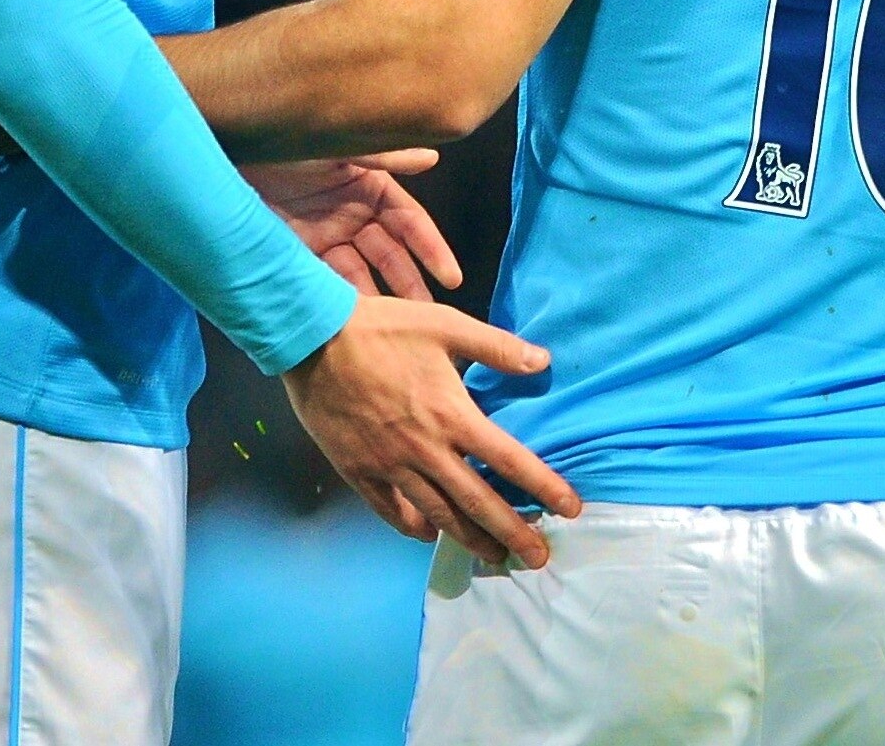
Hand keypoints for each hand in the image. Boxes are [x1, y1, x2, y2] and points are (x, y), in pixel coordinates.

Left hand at [244, 154, 462, 300]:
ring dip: (379, 298)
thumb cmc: (285, 145)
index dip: (432, 248)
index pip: (411, 223)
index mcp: (371, 188)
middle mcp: (354, 216)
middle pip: (391, 255)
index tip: (450, 277)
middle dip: (410, 284)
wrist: (226, 159)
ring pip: (362, 274)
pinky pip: (329, 282)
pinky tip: (356, 318)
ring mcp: (327, 238)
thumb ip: (385, 157)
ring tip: (393, 325)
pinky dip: (344, 299)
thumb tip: (432, 157)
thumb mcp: (338, 148)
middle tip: (426, 315)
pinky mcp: (301, 257)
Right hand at [282, 296, 580, 564]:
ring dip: (469, 539)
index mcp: (452, 415)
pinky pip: (391, 511)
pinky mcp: (359, 471)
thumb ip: (497, 347)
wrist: (314, 339)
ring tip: (494, 558)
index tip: (570, 509)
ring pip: (437, 515)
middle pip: (478, 503)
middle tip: (538, 559)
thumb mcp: (447, 325)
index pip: (509, 460)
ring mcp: (390, 466)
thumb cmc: (384, 328)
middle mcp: (426, 450)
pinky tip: (428, 536)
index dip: (543, 486)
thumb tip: (543, 360)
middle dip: (512, 534)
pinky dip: (413, 527)